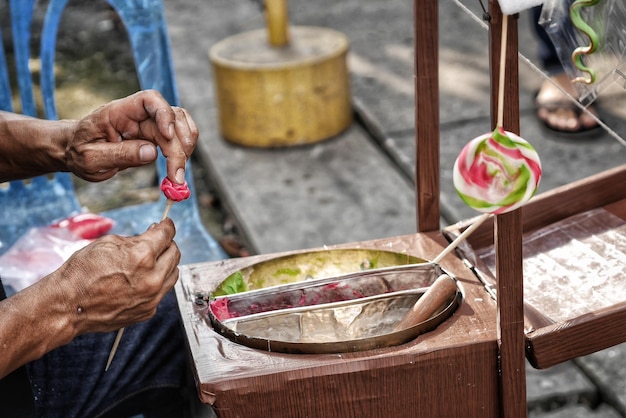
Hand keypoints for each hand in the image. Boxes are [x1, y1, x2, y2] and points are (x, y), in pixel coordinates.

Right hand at [52, 218, 179, 333]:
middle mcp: (152, 278)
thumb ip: (135, 239)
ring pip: (173, 273)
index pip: (167, 234)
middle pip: (175, 253)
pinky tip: (141, 280)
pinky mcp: (148, 310)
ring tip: (151, 261)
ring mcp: (152, 297)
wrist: (68, 306)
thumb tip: (153, 235)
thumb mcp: (107, 243)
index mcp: (142, 256)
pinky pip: (161, 291)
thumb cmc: (82, 273)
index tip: (166, 225)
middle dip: (168, 244)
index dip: (167, 226)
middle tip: (159, 241)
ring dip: (166, 264)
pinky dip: (156, 283)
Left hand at [67, 90, 197, 183]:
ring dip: (186, 148)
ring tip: (177, 174)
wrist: (74, 152)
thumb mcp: (90, 159)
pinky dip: (184, 152)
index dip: (164, 114)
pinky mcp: (155, 137)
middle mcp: (137, 114)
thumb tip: (152, 152)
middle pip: (171, 119)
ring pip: (181, 125)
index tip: (168, 137)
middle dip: (178, 147)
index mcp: (118, 112)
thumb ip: (119, 154)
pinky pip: (178, 138)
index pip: (148, 99)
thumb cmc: (78, 152)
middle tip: (176, 176)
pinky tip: (177, 170)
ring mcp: (148, 124)